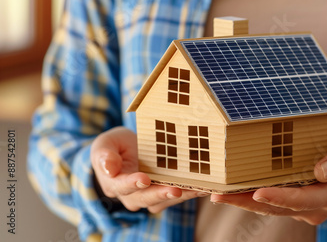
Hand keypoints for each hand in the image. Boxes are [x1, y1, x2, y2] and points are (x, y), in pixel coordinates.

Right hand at [90, 127, 206, 212]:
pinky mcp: (164, 191)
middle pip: (146, 198)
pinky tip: (204, 186)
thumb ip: (104, 155)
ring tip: (198, 189)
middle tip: (175, 190)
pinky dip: (190, 191)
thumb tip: (108, 168)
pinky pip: (177, 195)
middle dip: (161, 194)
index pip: (122, 186)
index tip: (144, 178)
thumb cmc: (114, 147)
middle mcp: (132, 194)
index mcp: (114, 183)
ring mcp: (150, 195)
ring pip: (164, 200)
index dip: (133, 183)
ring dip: (182, 195)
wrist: (126, 151)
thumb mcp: (105, 144)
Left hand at [210, 131, 326, 224]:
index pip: (302, 199)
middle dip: (247, 202)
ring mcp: (309, 204)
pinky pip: (277, 199)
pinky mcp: (303, 198)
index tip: (256, 192)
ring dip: (245, 200)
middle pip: (279, 207)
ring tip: (218, 191)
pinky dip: (256, 194)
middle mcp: (319, 204)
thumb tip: (320, 171)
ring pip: (274, 206)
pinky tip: (237, 186)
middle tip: (218, 194)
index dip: (279, 197)